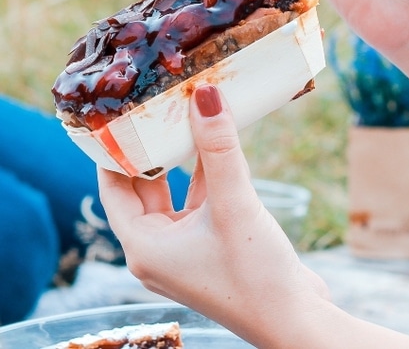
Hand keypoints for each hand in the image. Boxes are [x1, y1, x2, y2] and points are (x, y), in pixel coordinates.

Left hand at [98, 86, 328, 348]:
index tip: (120, 110)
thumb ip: (219, 148)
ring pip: (175, 191)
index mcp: (143, 246)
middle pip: (143, 186)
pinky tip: (222, 144)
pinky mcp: (213, 245)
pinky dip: (208, 173)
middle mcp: (157, 249)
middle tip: (157, 104)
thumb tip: (205, 94)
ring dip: (183, 157)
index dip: (114, 148)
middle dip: (152, 146)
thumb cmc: (253, 274)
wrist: (292, 318)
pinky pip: (201, 201)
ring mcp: (186, 248)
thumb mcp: (234, 203)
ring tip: (188, 114)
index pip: (113, 187)